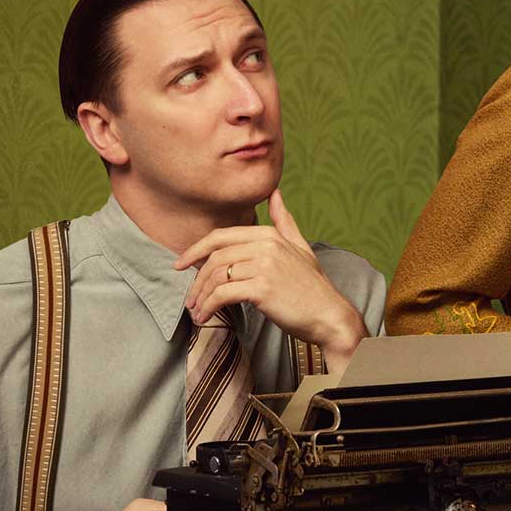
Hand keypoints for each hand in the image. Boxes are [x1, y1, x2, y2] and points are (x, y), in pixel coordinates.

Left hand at [175, 189, 366, 372]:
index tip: (181, 265)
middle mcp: (266, 245)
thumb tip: (275, 193)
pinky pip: (223, 294)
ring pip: (216, 276)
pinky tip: (206, 317)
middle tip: (189, 298)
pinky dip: (209, 307)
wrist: (329, 315)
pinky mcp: (262, 288)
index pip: (220, 237)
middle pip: (214, 257)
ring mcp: (264, 265)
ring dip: (201, 296)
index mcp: (269, 234)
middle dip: (196, 279)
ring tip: (197, 311)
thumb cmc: (312, 287)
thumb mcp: (300, 247)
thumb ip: (284, 221)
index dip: (196, 250)